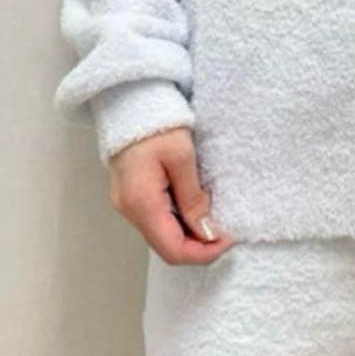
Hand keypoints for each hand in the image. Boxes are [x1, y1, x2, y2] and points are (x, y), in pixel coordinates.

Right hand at [108, 128, 233, 263]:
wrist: (129, 102)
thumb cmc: (156, 123)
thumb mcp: (182, 158)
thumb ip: (193, 199)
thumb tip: (206, 232)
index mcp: (141, 203)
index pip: (173, 250)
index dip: (203, 253)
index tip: (227, 239)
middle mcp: (129, 210)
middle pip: (166, 246)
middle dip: (198, 246)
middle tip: (225, 230)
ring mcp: (127, 204)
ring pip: (161, 234)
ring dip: (189, 234)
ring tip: (213, 217)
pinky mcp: (130, 195)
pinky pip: (156, 219)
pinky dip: (178, 221)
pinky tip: (195, 208)